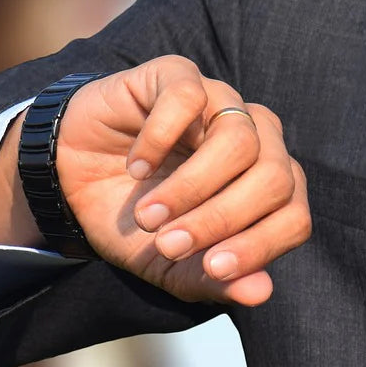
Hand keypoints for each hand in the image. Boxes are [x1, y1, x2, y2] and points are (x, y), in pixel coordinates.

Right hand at [47, 55, 308, 305]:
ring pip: (240, 140)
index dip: (259, 246)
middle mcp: (256, 139)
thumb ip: (214, 279)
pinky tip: (135, 167)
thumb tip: (261, 291)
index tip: (213, 268)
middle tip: (171, 243)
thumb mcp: (170, 265)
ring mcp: (220, 101)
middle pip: (274, 178)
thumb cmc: (135, 221)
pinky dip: (161, 138)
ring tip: (148, 215)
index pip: (294, 217)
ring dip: (191, 186)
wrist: (71, 180)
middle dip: (222, 219)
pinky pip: (190, 97)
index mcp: (267, 186)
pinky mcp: (178, 74)